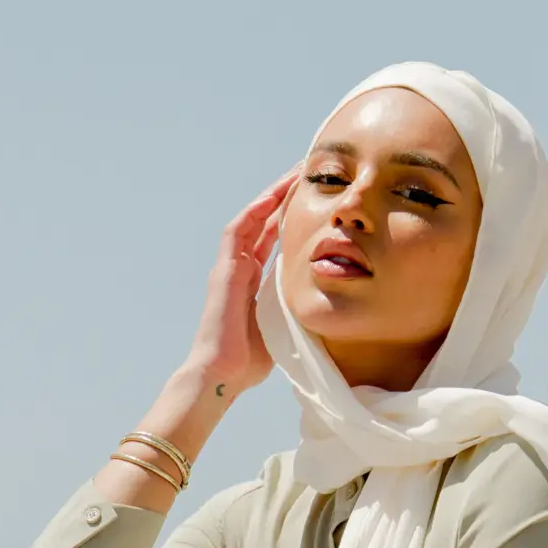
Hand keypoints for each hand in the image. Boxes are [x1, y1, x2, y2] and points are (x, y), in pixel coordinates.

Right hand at [184, 170, 295, 402]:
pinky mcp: (223, 270)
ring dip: (272, 196)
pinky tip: (272, 196)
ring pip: (253, 219)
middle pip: (265, 222)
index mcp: (254, 281)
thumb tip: (324, 297)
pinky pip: (238, 232)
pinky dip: (255, 212)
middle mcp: (241, 268)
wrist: (223, 374)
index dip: (293, 217)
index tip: (316, 199)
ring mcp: (230, 267)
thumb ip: (296, 303)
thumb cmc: (251, 360)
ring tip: (295, 174)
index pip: (275, 239)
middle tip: (309, 173)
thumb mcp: (285, 323)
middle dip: (286, 197)